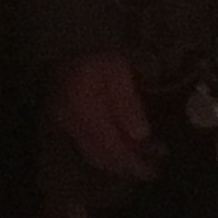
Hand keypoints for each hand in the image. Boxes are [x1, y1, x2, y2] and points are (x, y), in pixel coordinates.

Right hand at [49, 53, 158, 182]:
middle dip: (128, 167)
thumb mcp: (117, 71)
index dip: (132, 164)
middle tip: (153, 168)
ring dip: (119, 162)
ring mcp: (67, 127)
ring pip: (95, 155)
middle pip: (103, 157)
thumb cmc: (95, 56)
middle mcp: (74, 126)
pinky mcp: (66, 125)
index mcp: (87, 113)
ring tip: (143, 159)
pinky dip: (108, 152)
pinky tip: (123, 147)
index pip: (112, 149)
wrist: (63, 47)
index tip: (153, 171)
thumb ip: (128, 104)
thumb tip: (142, 136)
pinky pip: (88, 147)